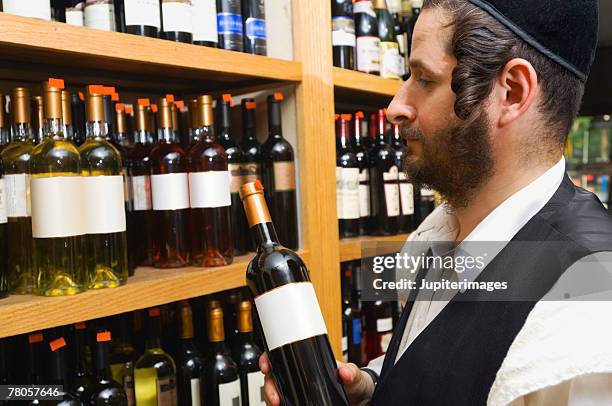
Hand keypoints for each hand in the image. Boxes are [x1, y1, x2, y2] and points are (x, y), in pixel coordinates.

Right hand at [259, 352, 374, 405]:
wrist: (360, 402)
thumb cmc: (354, 384)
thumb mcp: (354, 376)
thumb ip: (351, 373)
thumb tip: (344, 372)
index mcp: (308, 363)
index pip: (282, 356)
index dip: (270, 359)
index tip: (267, 365)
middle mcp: (299, 377)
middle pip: (275, 378)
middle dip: (270, 387)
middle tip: (275, 397)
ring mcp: (298, 392)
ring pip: (276, 394)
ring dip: (273, 399)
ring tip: (278, 405)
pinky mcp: (299, 404)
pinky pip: (285, 405)